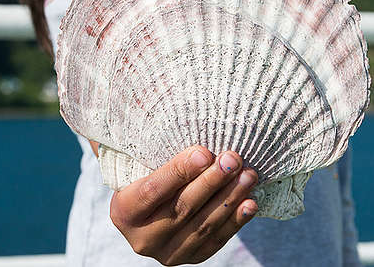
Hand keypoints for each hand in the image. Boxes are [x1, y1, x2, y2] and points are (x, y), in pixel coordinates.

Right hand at [109, 146, 258, 264]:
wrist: (152, 206)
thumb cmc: (148, 171)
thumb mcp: (141, 161)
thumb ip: (156, 148)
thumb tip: (183, 119)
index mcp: (123, 211)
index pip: (152, 190)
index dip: (178, 172)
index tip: (203, 152)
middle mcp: (142, 239)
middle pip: (182, 208)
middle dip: (211, 181)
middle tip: (233, 158)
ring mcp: (167, 253)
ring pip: (203, 226)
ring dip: (229, 199)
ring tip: (248, 174)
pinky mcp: (191, 259)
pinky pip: (216, 241)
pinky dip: (236, 221)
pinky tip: (250, 202)